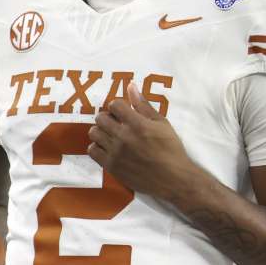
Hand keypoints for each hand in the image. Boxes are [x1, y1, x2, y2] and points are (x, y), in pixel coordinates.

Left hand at [87, 82, 198, 199]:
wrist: (173, 178)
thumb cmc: (171, 149)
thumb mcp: (162, 123)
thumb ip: (144, 105)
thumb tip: (131, 86)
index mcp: (138, 124)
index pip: (115, 105)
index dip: (118, 106)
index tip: (123, 112)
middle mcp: (124, 137)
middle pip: (100, 118)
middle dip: (108, 117)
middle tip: (116, 123)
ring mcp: (116, 152)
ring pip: (94, 133)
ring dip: (101, 131)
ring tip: (111, 135)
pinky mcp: (111, 166)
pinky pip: (92, 151)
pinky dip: (97, 147)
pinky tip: (107, 148)